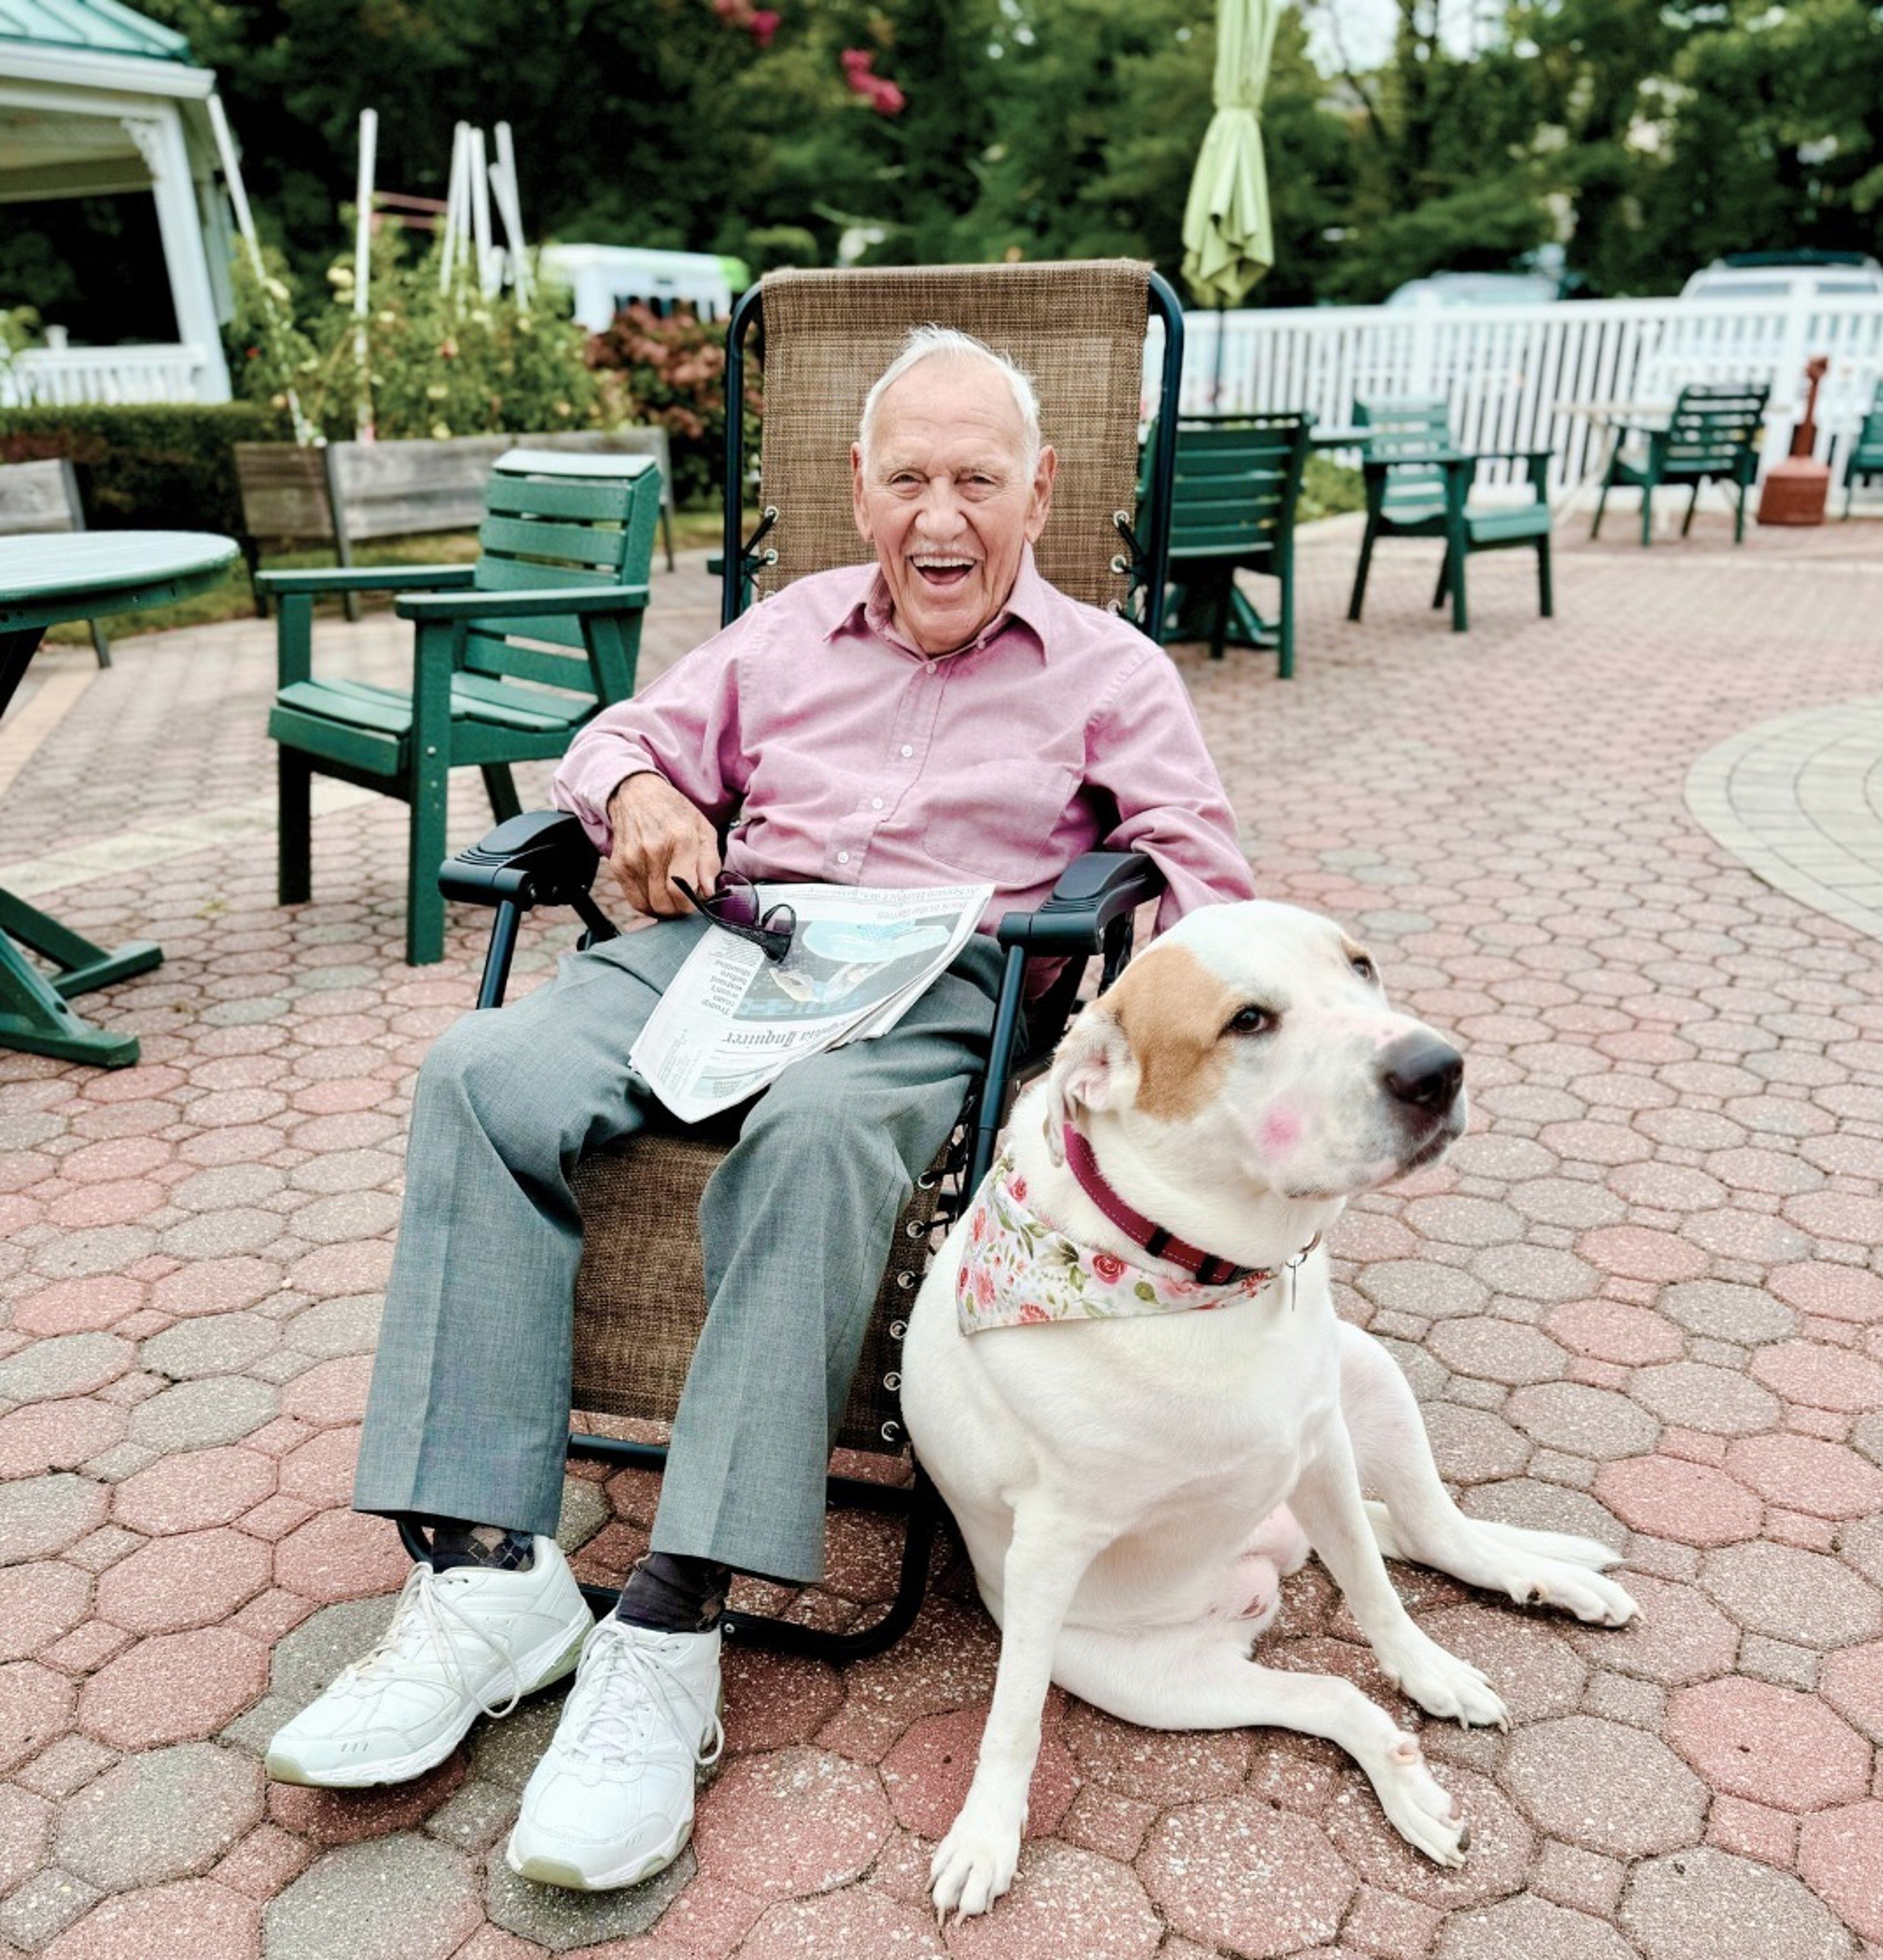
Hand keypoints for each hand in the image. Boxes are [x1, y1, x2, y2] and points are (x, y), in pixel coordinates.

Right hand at [604, 772, 721, 917]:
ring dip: (663, 907)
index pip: (681, 892)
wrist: (636, 794)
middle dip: (678, 910)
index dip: (691, 905)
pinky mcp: (618, 866)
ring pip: (648, 906)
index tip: (695, 901)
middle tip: (684, 900)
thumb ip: (711, 862)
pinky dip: (647, 903)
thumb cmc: (673, 812)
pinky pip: (634, 900)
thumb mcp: (704, 828)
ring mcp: (632, 858)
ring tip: (670, 893)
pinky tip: (656, 890)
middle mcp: (653, 850)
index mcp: (680, 839)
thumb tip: (708, 892)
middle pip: (663, 903)